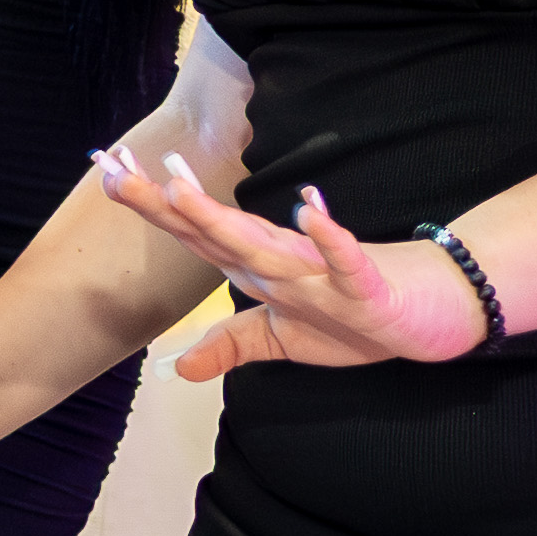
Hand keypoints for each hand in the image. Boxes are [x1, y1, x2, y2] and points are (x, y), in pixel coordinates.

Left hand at [88, 144, 493, 372]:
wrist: (431, 313)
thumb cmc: (356, 320)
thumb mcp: (284, 340)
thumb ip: (232, 345)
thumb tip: (178, 367)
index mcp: (258, 268)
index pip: (194, 234)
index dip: (151, 207)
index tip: (105, 174)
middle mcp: (282, 260)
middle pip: (213, 230)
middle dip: (164, 201)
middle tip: (114, 168)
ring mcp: (321, 272)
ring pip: (265, 244)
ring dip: (222, 219)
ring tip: (179, 187)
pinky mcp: (366, 288)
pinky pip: (346, 262)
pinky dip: (329, 240)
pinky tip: (309, 210)